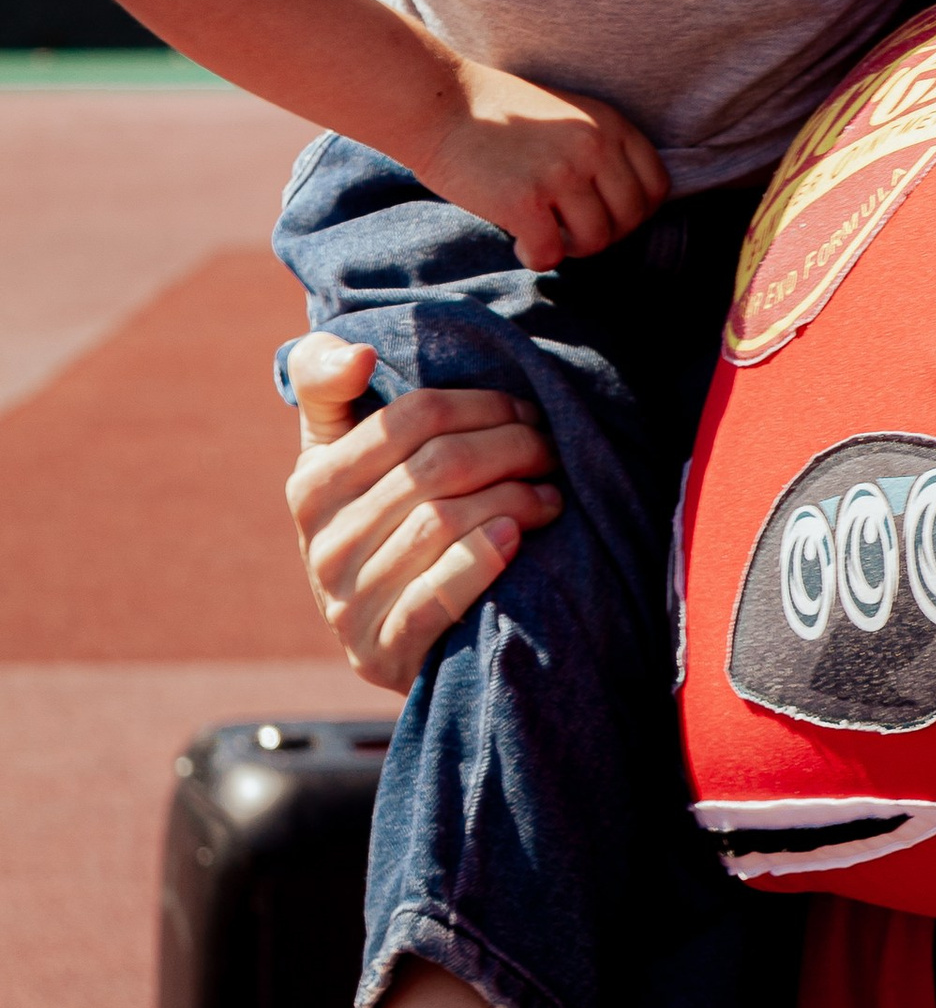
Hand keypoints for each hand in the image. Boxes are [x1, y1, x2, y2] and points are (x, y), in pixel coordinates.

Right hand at [284, 334, 561, 693]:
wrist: (393, 638)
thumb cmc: (384, 523)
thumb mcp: (346, 455)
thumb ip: (332, 387)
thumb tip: (359, 355)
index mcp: (312, 482)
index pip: (410, 417)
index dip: (480, 404)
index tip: (524, 406)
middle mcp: (320, 542)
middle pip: (438, 466)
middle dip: (513, 446)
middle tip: (552, 447)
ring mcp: (346, 602)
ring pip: (442, 522)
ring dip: (513, 499)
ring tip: (550, 493)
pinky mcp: (379, 652)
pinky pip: (435, 595)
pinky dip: (480, 560)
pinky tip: (516, 538)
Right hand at [411, 61, 670, 269]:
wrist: (439, 104)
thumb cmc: (499, 114)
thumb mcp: (568, 116)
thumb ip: (600, 149)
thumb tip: (621, 208)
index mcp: (609, 123)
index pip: (655, 187)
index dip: (633, 211)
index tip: (603, 214)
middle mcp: (594, 146)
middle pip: (630, 219)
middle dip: (603, 234)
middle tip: (569, 229)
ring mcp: (561, 174)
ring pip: (596, 241)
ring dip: (570, 247)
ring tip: (543, 232)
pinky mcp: (524, 201)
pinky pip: (552, 255)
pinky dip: (537, 256)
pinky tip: (519, 241)